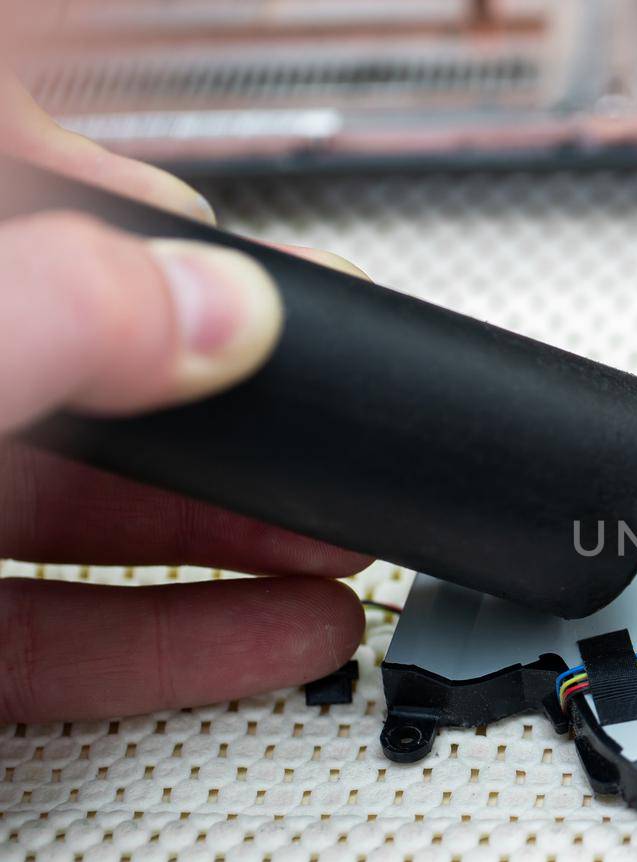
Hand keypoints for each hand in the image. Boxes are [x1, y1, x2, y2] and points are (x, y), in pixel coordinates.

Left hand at [0, 79, 372, 722]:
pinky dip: (178, 640)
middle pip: (89, 371)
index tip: (206, 215)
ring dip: (239, 532)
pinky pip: (60, 632)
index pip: (28, 203)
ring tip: (352, 542)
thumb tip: (222, 311)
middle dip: (236, 395)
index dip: (118, 195)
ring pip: (86, 514)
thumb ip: (64, 319)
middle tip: (339, 410)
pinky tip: (280, 635)